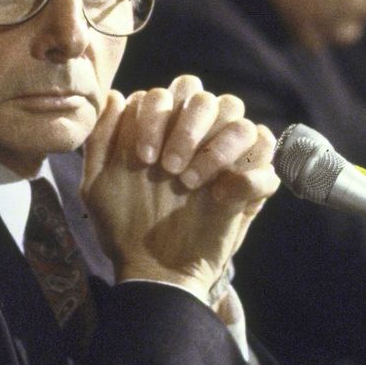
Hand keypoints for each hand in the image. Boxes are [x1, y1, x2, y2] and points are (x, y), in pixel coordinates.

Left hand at [81, 76, 278, 302]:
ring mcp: (225, 160)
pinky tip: (219, 196)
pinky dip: (249, 174)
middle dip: (187, 127)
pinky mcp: (249, 187)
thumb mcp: (97, 186)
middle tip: (168, 168)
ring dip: (217, 148)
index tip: (142, 158)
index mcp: (163, 132)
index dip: (156, 116)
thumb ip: (100, 140)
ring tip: (190, 183)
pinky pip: (268, 163)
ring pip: (242, 122)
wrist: (153, 271)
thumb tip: (115, 96)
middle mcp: (196, 139)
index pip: (169, 93)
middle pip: (207, 98)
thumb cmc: (124, 228)